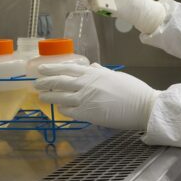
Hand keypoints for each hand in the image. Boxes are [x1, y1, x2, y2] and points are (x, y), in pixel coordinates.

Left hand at [34, 63, 159, 129]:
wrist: (144, 107)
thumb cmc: (135, 91)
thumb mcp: (118, 76)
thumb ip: (102, 72)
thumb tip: (93, 67)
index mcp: (95, 74)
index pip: (68, 69)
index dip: (53, 68)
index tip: (42, 68)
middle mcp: (87, 85)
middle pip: (59, 81)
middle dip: (45, 82)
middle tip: (36, 83)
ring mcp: (85, 99)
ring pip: (60, 96)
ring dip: (48, 96)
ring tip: (42, 96)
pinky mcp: (87, 114)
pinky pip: (69, 111)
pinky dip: (62, 108)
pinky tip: (60, 108)